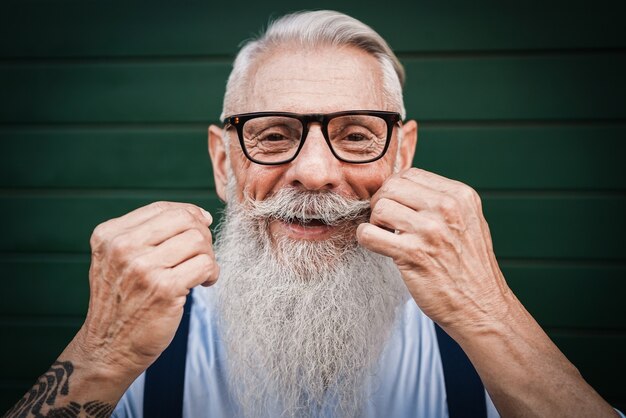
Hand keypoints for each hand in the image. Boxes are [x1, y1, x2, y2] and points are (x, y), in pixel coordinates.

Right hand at [74, 201, 218, 379]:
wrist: (109, 347)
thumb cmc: (122, 302)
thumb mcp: (117, 259)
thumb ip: (147, 234)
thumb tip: (199, 215)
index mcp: (109, 234)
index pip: (162, 208)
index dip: (188, 215)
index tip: (198, 230)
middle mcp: (123, 247)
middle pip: (185, 220)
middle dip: (201, 235)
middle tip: (200, 255)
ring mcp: (143, 268)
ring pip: (199, 240)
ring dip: (208, 256)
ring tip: (199, 272)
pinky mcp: (165, 289)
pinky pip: (206, 265)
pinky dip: (212, 274)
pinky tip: (203, 284)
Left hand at [357, 168, 510, 333]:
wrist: (481, 308)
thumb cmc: (468, 267)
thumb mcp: (466, 221)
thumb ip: (440, 201)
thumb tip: (400, 188)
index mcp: (460, 195)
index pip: (411, 174)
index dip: (396, 190)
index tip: (397, 208)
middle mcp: (447, 208)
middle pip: (392, 186)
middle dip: (382, 202)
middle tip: (386, 222)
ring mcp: (430, 231)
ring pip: (380, 207)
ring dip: (375, 222)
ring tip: (387, 236)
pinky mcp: (413, 255)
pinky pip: (369, 234)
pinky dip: (365, 238)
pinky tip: (377, 246)